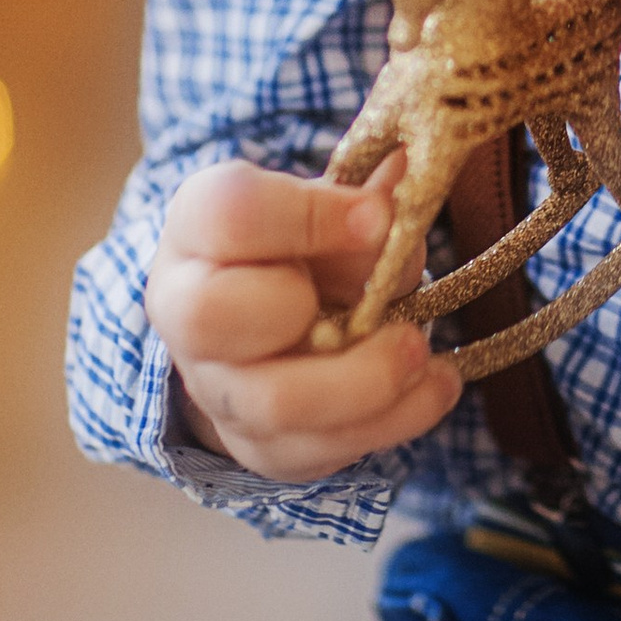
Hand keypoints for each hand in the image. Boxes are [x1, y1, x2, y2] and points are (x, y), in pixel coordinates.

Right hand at [145, 157, 462, 483]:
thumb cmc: (300, 245)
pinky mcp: (260, 446)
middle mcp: (186, 311)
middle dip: (303, 307)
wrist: (268, 320)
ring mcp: (218, 388)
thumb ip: (366, 197)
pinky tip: (434, 386)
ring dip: (365, 382)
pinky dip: (393, 422)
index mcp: (197, 227)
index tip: (379, 218)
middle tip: (378, 300)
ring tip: (420, 351)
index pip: (229, 215)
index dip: (308, 217)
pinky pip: (319, 451)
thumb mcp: (326, 206)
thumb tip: (414, 169)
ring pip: (273, 404)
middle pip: (213, 318)